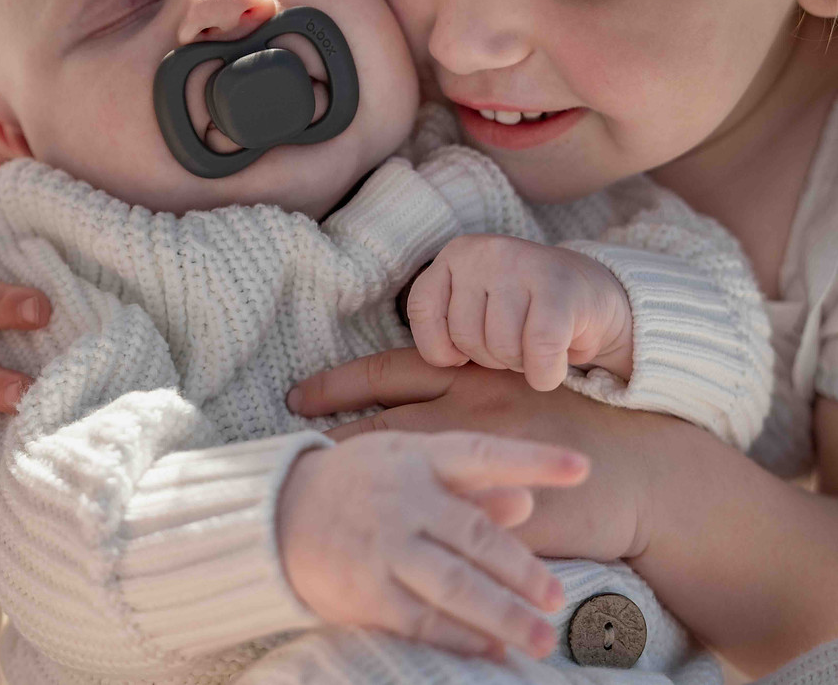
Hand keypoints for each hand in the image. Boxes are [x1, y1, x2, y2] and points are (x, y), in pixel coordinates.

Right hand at [277, 431, 587, 660]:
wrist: (279, 512)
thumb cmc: (361, 482)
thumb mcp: (410, 465)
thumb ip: (469, 485)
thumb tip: (525, 503)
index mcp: (419, 457)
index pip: (485, 454)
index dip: (534, 460)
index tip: (581, 466)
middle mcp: (405, 498)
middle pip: (476, 535)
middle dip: (522, 569)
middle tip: (557, 597)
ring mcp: (385, 545)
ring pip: (455, 583)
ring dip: (503, 613)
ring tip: (541, 637)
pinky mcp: (367, 589)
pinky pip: (423, 617)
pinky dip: (461, 636)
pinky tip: (492, 650)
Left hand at [288, 347, 664, 564]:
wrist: (645, 473)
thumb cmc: (587, 422)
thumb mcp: (524, 387)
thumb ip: (475, 390)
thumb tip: (425, 398)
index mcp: (472, 377)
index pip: (390, 372)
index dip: (339, 383)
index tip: (297, 394)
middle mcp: (467, 413)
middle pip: (378, 423)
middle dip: (329, 436)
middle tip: (283, 448)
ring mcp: (478, 468)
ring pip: (398, 477)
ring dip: (355, 489)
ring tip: (308, 504)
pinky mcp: (495, 519)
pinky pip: (437, 532)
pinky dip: (400, 540)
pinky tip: (368, 554)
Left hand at [406, 235, 632, 388]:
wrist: (594, 297)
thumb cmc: (523, 314)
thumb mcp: (474, 306)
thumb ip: (442, 326)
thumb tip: (417, 371)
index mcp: (456, 255)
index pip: (421, 309)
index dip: (439, 346)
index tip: (461, 355)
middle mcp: (485, 251)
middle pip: (464, 336)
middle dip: (490, 358)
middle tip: (515, 343)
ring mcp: (522, 263)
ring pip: (501, 347)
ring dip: (521, 365)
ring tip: (535, 345)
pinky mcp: (560, 288)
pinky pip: (539, 350)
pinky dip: (546, 373)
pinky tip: (555, 365)